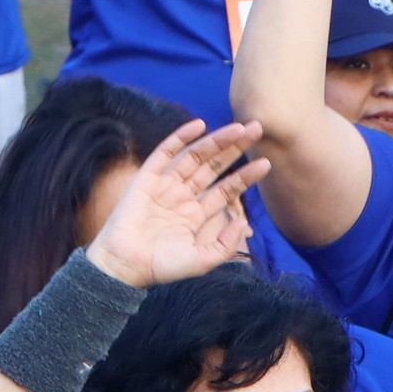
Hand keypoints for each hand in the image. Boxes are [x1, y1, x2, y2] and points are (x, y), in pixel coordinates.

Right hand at [78, 120, 270, 288]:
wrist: (126, 265)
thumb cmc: (162, 267)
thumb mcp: (202, 260)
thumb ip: (226, 244)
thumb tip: (245, 222)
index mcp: (198, 215)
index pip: (227, 189)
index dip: (246, 176)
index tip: (266, 163)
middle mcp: (184, 196)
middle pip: (214, 166)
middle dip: (235, 148)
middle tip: (257, 129)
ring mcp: (165, 185)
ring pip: (195, 156)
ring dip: (216, 140)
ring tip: (239, 127)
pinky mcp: (147, 178)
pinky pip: (165, 152)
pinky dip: (181, 137)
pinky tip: (199, 125)